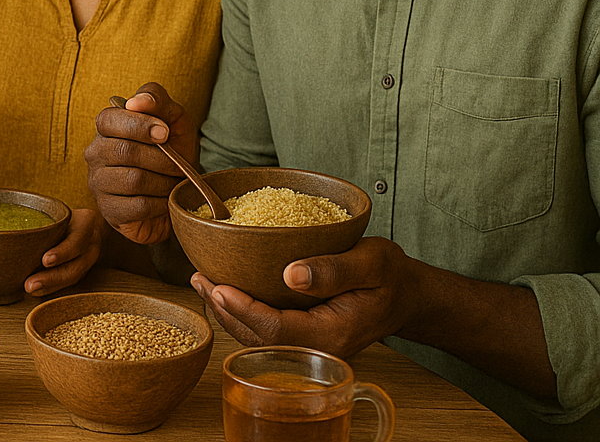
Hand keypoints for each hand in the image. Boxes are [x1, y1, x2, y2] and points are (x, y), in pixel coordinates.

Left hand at [25, 207, 104, 295]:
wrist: (78, 222)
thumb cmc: (60, 214)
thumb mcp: (56, 211)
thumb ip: (41, 219)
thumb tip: (12, 227)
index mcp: (86, 222)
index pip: (78, 238)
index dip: (63, 252)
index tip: (45, 260)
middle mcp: (91, 242)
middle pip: (75, 265)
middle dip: (52, 277)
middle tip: (30, 284)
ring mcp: (88, 259)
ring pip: (72, 277)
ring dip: (50, 286)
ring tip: (30, 289)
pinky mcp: (82, 270)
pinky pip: (68, 283)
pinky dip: (51, 288)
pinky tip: (36, 291)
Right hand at [85, 83, 198, 245]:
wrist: (178, 191)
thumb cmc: (172, 150)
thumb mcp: (172, 118)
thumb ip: (156, 99)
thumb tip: (136, 101)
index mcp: (106, 127)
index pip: (109, 120)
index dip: (139, 125)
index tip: (166, 133)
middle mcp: (95, 153)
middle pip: (124, 151)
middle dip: (161, 158)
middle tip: (179, 164)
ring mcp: (98, 183)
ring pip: (133, 179)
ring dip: (164, 181)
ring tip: (173, 182)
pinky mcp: (110, 210)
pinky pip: (138, 205)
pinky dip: (161, 202)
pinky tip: (165, 199)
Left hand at [191, 236, 423, 357]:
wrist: (407, 295)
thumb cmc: (392, 275)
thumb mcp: (373, 262)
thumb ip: (334, 269)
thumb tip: (291, 274)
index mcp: (334, 333)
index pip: (277, 329)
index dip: (245, 310)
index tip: (219, 287)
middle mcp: (318, 346)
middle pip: (260, 338)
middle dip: (225, 310)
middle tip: (199, 278)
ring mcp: (310, 345)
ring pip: (258, 337)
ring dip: (228, 312)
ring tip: (203, 281)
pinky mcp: (304, 335)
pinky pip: (267, 330)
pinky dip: (242, 312)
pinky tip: (225, 290)